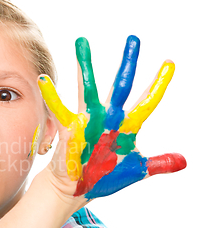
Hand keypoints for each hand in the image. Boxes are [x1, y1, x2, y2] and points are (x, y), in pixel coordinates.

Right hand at [38, 35, 185, 204]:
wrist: (78, 188)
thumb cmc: (105, 177)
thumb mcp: (136, 170)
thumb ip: (159, 163)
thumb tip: (184, 161)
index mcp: (127, 127)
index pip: (147, 101)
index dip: (158, 84)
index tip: (170, 62)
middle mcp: (108, 118)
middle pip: (121, 86)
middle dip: (128, 63)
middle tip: (134, 39)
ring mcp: (88, 121)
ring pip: (88, 89)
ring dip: (86, 66)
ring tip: (82, 41)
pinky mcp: (70, 129)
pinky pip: (60, 111)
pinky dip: (52, 96)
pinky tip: (44, 81)